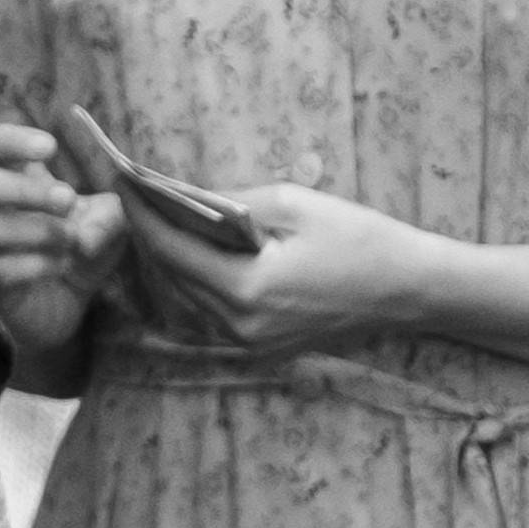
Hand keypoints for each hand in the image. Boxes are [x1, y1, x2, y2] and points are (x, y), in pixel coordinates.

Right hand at [0, 123, 129, 358]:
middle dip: (22, 188)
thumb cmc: (83, 244)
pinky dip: (38, 265)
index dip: (12, 139)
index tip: (51, 147)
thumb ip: (108, 214)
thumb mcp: (108, 222)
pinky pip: (1, 268)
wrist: (70, 304)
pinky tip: (61, 266)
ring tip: (71, 239)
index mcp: (13, 177)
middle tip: (68, 199)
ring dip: (39, 231)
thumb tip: (84, 232)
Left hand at [129, 182, 440, 355]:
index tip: (120, 181)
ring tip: (157, 214)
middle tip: (134, 193)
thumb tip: (186, 196)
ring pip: (190, 294)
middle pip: (174, 276)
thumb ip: (232, 202)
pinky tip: (197, 246)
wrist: (408, 290)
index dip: (141, 214)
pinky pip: (214, 308)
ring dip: (173, 256)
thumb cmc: (358, 239)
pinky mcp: (262, 346)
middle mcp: (239, 327)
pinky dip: (200, 275)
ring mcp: (250, 343)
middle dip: (152, 233)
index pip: (171, 250)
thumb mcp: (293, 204)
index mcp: (246, 291)